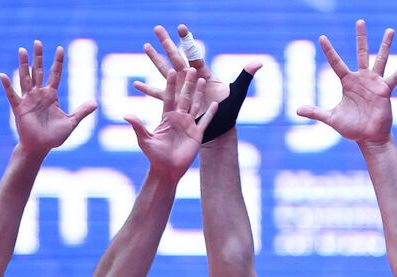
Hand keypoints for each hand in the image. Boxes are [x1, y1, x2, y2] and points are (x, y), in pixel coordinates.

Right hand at [0, 41, 95, 156]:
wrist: (40, 147)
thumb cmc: (54, 136)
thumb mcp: (71, 122)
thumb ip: (82, 112)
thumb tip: (95, 102)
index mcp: (51, 96)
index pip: (55, 74)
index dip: (58, 62)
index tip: (60, 48)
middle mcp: (39, 94)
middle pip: (38, 71)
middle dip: (38, 57)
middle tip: (38, 42)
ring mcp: (28, 99)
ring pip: (25, 78)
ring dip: (23, 64)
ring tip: (22, 50)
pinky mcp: (19, 108)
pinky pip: (12, 95)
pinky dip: (7, 86)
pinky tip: (3, 75)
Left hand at [124, 68, 216, 179]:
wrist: (167, 170)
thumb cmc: (154, 156)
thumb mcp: (145, 140)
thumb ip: (138, 126)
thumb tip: (126, 115)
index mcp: (167, 117)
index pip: (168, 97)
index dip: (170, 85)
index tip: (172, 71)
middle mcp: (178, 118)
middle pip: (184, 97)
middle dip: (187, 83)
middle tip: (191, 68)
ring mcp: (189, 125)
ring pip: (196, 105)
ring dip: (199, 93)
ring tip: (203, 80)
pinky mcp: (197, 134)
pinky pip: (205, 121)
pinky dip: (210, 113)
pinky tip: (215, 104)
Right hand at [135, 25, 261, 111]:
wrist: (220, 131)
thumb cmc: (229, 112)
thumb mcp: (237, 93)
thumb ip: (245, 76)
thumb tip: (259, 62)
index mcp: (203, 74)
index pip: (194, 54)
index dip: (188, 41)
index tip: (181, 27)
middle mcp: (191, 80)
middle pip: (176, 58)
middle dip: (167, 43)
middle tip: (157, 28)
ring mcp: (182, 90)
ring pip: (165, 72)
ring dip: (155, 60)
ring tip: (145, 46)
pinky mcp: (175, 104)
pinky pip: (160, 96)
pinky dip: (148, 90)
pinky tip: (137, 85)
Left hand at [295, 20, 396, 146]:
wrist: (369, 138)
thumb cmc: (352, 128)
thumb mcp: (332, 118)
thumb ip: (316, 112)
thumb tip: (296, 110)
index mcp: (348, 82)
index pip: (336, 62)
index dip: (329, 50)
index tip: (321, 37)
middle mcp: (361, 78)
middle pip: (361, 52)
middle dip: (361, 37)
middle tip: (360, 21)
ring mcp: (374, 83)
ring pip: (380, 59)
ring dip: (385, 45)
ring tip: (390, 30)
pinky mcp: (385, 90)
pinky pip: (394, 77)